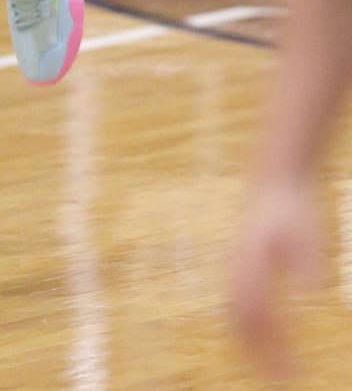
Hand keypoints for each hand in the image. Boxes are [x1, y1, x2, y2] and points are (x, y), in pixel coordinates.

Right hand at [229, 180, 324, 381]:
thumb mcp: (306, 230)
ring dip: (250, 346)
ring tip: (272, 369)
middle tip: (282, 381)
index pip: (257, 317)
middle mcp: (236, 269)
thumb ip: (308, 259)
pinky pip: (237, 307)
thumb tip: (314, 292)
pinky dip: (247, 330)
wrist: (275, 180)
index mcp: (250, 263)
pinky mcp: (239, 267)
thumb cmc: (293, 207)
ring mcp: (234, 268)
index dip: (272, 348)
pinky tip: (267, 340)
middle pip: (240, 322)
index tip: (292, 373)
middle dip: (257, 355)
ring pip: (234, 316)